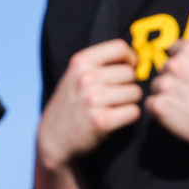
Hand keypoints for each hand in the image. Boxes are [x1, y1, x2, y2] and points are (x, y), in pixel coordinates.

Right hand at [35, 40, 141, 170]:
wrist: (52, 140)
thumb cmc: (69, 106)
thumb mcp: (74, 76)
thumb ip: (98, 65)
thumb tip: (134, 60)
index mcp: (80, 62)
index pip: (119, 48)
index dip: (130, 59)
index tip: (128, 68)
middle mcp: (86, 78)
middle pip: (130, 73)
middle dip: (128, 84)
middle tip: (115, 96)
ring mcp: (93, 100)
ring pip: (135, 92)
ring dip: (129, 102)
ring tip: (113, 108)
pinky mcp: (101, 121)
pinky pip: (133, 112)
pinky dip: (129, 117)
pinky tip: (115, 119)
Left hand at [145, 24, 188, 152]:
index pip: (175, 49)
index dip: (183, 62)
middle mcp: (175, 64)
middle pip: (165, 68)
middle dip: (174, 78)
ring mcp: (165, 85)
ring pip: (156, 86)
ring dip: (166, 93)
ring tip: (185, 102)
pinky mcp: (158, 104)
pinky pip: (151, 104)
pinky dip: (160, 109)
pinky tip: (176, 111)